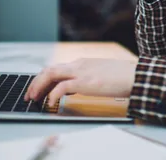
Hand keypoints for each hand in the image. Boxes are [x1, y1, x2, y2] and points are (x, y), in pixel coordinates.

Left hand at [23, 58, 137, 105]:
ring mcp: (81, 72)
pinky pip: (61, 88)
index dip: (44, 79)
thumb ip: (90, 77)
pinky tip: (51, 103)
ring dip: (39, 86)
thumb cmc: (123, 76)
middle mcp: (79, 65)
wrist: (135, 75)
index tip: (38, 89)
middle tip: (29, 95)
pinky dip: (53, 95)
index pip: (57, 68)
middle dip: (36, 82)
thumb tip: (81, 86)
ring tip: (34, 98)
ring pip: (51, 74)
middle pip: (49, 69)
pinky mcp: (85, 82)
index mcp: (83, 63)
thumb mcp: (102, 74)